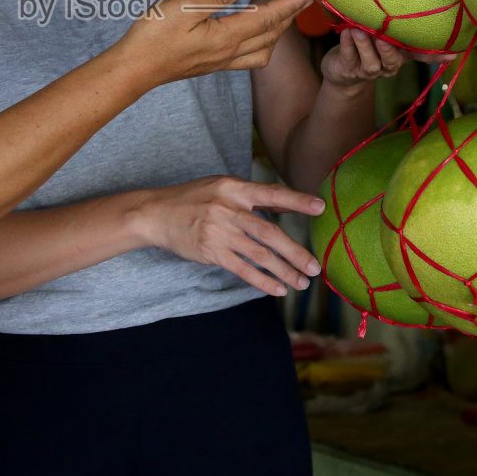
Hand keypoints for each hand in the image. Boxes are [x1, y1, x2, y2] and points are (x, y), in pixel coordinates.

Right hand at [115, 0, 313, 87]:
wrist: (134, 70)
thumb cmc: (153, 37)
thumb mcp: (182, 7)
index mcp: (226, 37)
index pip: (268, 17)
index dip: (291, 4)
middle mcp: (229, 53)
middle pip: (271, 34)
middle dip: (291, 16)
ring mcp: (221, 62)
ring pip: (263, 49)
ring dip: (278, 32)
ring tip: (283, 15)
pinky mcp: (212, 65)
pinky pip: (249, 57)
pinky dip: (262, 43)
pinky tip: (254, 34)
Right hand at [130, 176, 325, 296]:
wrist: (156, 213)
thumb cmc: (193, 198)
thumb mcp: (221, 187)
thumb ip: (251, 197)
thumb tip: (285, 206)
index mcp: (234, 188)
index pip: (271, 193)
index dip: (296, 200)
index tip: (320, 207)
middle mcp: (228, 208)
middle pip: (269, 232)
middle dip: (295, 252)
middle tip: (315, 267)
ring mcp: (218, 231)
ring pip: (259, 254)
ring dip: (284, 271)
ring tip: (302, 282)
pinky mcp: (210, 251)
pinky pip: (242, 269)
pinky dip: (262, 280)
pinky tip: (277, 288)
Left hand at [321, 28, 456, 88]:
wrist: (342, 70)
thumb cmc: (367, 42)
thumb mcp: (384, 33)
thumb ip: (393, 21)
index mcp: (401, 54)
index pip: (421, 56)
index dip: (436, 56)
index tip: (452, 54)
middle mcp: (389, 64)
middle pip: (393, 60)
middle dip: (388, 48)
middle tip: (382, 35)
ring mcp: (370, 70)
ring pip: (371, 62)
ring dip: (365, 45)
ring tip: (358, 30)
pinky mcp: (350, 70)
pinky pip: (350, 57)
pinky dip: (348, 45)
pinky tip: (345, 32)